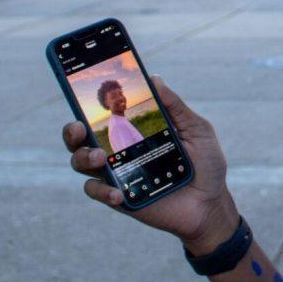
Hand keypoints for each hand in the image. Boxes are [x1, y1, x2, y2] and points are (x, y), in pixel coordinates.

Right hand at [63, 76, 239, 253]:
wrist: (211, 203)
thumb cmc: (205, 163)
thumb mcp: (196, 130)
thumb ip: (175, 106)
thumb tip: (154, 78)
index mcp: (134, 130)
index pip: (104, 114)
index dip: (86, 104)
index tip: (79, 92)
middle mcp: (119, 149)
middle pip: (81, 138)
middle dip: (71, 131)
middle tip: (79, 127)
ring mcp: (117, 174)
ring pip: (81, 162)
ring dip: (83, 157)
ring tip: (100, 157)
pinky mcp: (118, 198)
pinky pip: (97, 192)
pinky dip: (102, 191)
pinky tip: (117, 193)